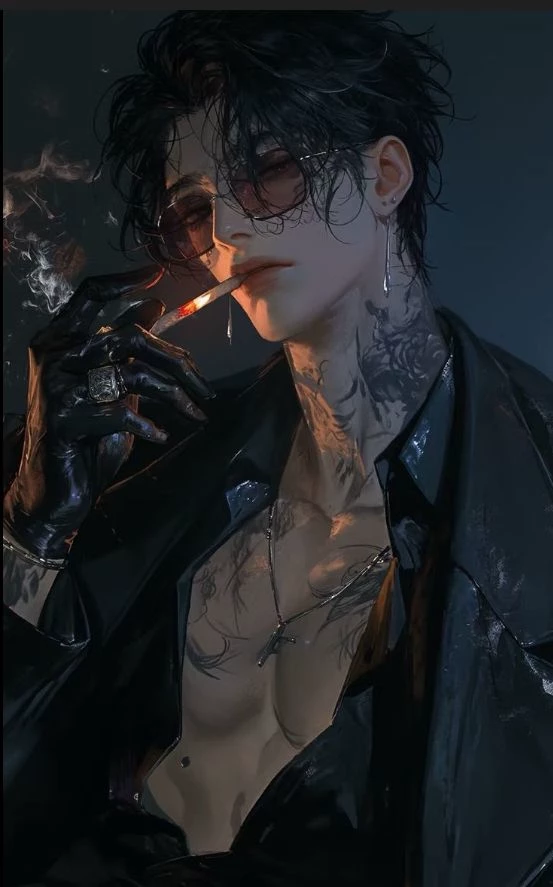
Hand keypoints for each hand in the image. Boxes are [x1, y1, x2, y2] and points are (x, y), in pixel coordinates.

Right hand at [3, 266, 214, 560]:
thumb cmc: (87, 433)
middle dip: (178, 361)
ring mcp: (57, 386)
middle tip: (205, 387)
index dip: (124, 281)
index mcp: (61, 338)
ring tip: (197, 414)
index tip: (156, 275)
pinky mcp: (65, 418)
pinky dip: (148, 425)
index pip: (91, 294)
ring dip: (176, 396)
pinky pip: (121, 413)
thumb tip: (154, 304)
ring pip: (134, 374)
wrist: (55, 488)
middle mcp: (55, 354)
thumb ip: (127, 346)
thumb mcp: (112, 383)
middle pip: (131, 337)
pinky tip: (161, 436)